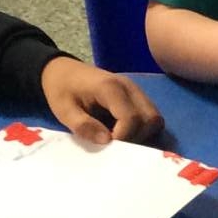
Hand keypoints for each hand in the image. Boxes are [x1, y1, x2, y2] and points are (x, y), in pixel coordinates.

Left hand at [40, 57, 162, 145]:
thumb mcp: (64, 110)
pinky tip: (126, 132)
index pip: (131, 118)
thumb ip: (84, 126)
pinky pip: (151, 115)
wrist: (62, 70)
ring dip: (144, 134)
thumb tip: (107, 141)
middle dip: (137, 138)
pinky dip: (144, 128)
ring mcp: (136, 90)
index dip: (124, 138)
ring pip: (155, 118)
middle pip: (151, 119)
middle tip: (116, 145)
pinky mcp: (137, 95)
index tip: (108, 147)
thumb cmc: (61, 89)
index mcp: (110, 88)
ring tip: (122, 139)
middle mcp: (129, 87)